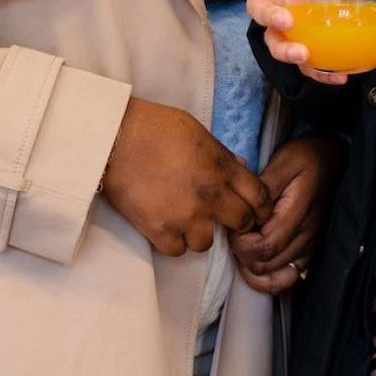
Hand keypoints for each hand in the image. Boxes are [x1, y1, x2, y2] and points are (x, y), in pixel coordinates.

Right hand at [99, 97, 273, 257]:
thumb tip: (240, 170)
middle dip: (236, 221)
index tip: (256, 211)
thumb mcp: (198, 132)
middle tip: (223, 218)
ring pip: (206, 242)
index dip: (261, 206)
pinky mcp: (159, 230)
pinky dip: (172, 241)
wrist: (114, 137)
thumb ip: (222, 156)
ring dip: (199, 233)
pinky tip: (166, 226)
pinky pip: (177, 251)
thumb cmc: (155, 126)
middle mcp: (210, 195)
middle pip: (242, 222)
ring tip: (185, 219)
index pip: (260, 196)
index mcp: (222, 167)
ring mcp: (185, 216)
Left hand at [230, 133, 344, 292]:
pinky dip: (266, 278)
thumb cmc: (302, 159)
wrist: (327, 162)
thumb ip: (263, 186)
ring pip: (272, 276)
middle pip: (265, 264)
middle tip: (235, 232)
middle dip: (241, 252)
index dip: (241, 242)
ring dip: (250, 264)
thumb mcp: (282, 162)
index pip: (265, 246)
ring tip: (244, 243)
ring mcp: (308, 247)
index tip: (233, 224)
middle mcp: (305, 236)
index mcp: (298, 213)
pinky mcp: (307, 253)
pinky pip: (285, 280)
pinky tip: (255, 262)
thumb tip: (243, 208)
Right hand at [247, 0, 375, 86]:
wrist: (346, 1)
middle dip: (267, 14)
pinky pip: (303, 65)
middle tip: (285, 21)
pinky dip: (319, 72)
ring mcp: (289, 27)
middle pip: (259, 6)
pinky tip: (339, 76)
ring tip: (303, 54)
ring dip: (284, 50)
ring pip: (272, 41)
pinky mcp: (302, 48)